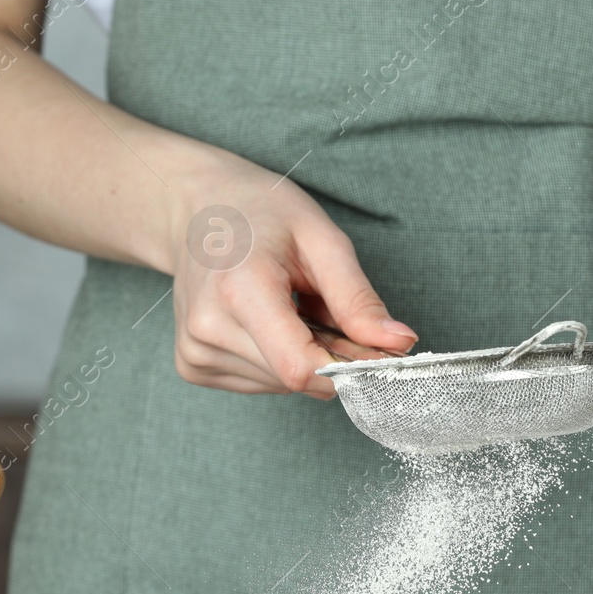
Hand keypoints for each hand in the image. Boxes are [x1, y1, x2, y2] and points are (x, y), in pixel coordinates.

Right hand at [165, 144, 415, 397]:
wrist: (196, 208)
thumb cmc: (260, 212)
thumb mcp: (320, 239)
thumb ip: (358, 299)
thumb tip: (400, 345)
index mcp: (240, 289)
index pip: (299, 369)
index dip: (347, 370)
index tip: (374, 352)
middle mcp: (209, 327)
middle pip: (296, 379)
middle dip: (330, 357)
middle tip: (331, 312)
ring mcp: (195, 350)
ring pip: (280, 385)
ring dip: (303, 357)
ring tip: (292, 308)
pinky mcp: (193, 365)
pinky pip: (259, 383)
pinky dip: (278, 359)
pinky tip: (268, 321)